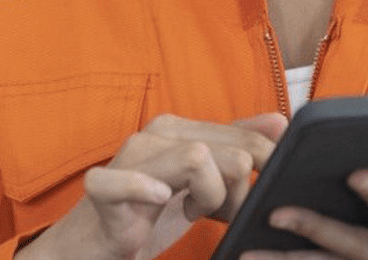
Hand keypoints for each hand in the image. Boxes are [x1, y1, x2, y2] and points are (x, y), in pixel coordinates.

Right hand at [18, 112, 287, 259]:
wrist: (87, 246)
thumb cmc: (146, 213)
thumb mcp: (199, 183)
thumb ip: (236, 148)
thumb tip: (280, 121)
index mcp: (181, 128)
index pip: (244, 139)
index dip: (263, 170)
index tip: (262, 195)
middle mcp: (157, 133)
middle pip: (229, 151)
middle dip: (238, 193)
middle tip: (223, 216)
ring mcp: (129, 156)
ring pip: (197, 159)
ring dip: (208, 199)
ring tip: (194, 213)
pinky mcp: (103, 187)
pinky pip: (129, 182)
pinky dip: (148, 190)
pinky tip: (161, 202)